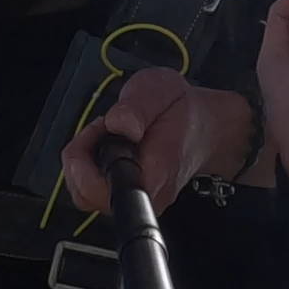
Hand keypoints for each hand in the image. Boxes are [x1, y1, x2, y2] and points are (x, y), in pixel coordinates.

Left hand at [60, 67, 237, 214]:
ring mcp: (137, 199)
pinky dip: (91, 164)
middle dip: (81, 156)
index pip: (100, 191)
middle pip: (85, 194)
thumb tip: (119, 124)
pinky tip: (108, 143)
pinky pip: (94, 189)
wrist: (207, 127)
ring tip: (108, 132)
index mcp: (153, 173)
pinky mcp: (130, 197)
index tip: (101, 130)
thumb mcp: (163, 89)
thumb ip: (138, 105)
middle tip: (103, 127)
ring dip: (85, 159)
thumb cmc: (185, 111)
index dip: (84, 162)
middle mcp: (145, 195)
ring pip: (85, 193)